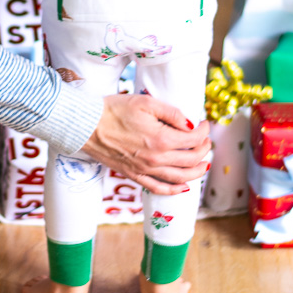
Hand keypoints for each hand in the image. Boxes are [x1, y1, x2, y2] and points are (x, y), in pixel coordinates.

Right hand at [79, 94, 210, 195]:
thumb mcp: (145, 102)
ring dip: (197, 171)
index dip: (203, 131)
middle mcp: (156, 159)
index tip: (204, 123)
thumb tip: (191, 124)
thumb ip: (172, 113)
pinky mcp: (134, 175)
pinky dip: (174, 190)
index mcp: (161, 139)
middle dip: (204, 149)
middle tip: (205, 140)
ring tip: (203, 163)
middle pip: (191, 160)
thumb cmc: (113, 110)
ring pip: (180, 178)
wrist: (86, 125)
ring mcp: (145, 170)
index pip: (194, 139)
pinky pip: (158, 188)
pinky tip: (183, 186)